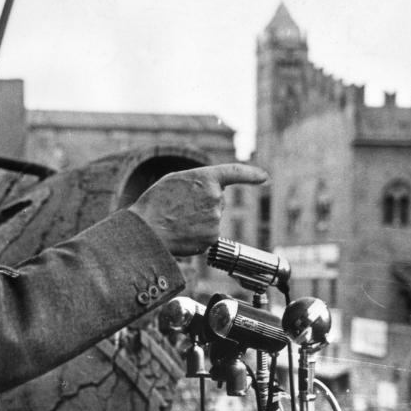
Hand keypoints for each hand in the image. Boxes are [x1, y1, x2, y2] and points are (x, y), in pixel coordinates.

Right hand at [128, 163, 266, 255]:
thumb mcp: (175, 180)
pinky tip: (182, 232)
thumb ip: (198, 181)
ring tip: (177, 220)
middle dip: (203, 204)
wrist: (147, 229)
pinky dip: (197, 235)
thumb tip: (214, 191)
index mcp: (205, 178)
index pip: (234, 172)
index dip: (250, 174)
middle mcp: (215, 197)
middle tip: (179, 208)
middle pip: (216, 201)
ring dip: (198, 220)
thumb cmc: (156, 203)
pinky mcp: (212, 238)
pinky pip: (208, 234)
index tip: (263, 177)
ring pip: (212, 219)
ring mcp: (215, 219)